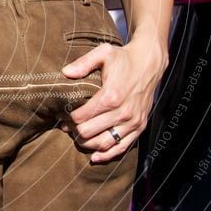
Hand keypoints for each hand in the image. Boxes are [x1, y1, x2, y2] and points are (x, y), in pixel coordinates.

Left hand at [61, 34, 167, 162]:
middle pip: (89, 133)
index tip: (61, 115)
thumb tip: (65, 73)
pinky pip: (122, 147)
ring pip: (103, 143)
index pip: (81, 117)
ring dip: (87, 143)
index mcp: (111, 95)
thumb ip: (83, 63)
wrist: (149, 63)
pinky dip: (107, 154)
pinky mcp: (140, 126)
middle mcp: (123, 112)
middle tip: (67, 126)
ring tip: (77, 136)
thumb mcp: (103, 53)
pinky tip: (94, 157)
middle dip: (74, 131)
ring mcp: (133, 121)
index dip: (68, 118)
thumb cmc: (123, 58)